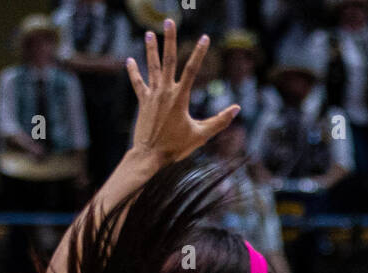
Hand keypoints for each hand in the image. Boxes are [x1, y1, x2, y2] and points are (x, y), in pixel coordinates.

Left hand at [126, 22, 239, 164]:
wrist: (150, 156)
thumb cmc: (176, 148)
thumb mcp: (201, 136)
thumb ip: (219, 121)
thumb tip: (237, 109)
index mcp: (180, 98)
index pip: (192, 70)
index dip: (199, 53)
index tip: (205, 38)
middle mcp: (165, 92)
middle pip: (168, 60)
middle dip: (169, 40)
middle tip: (169, 22)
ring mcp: (152, 96)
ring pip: (152, 67)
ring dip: (151, 49)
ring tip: (149, 33)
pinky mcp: (142, 102)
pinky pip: (137, 83)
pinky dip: (133, 72)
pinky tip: (130, 60)